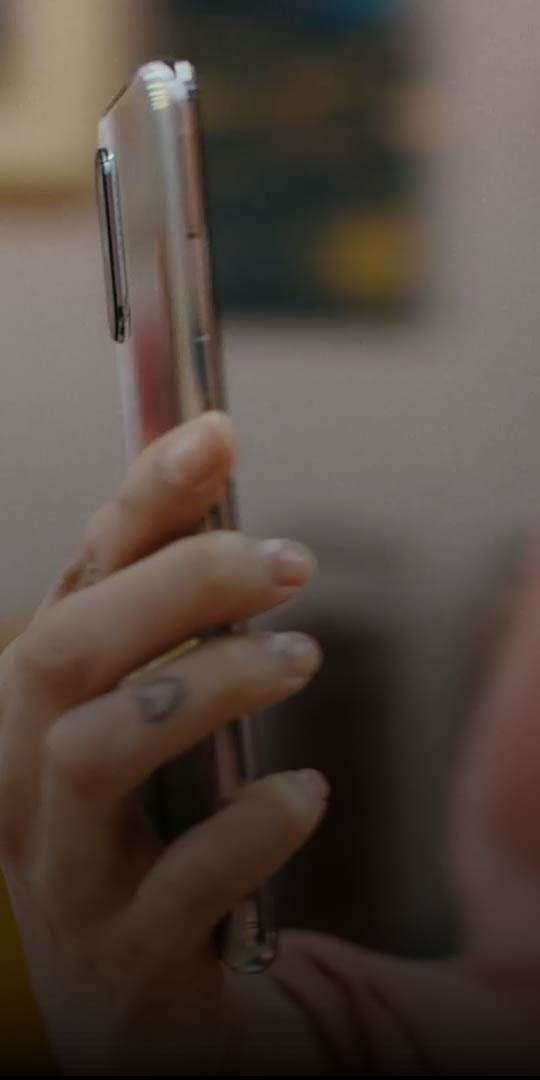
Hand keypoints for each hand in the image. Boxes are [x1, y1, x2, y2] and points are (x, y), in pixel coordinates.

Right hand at [0, 413, 327, 1074]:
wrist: (146, 1008)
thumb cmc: (153, 844)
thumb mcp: (153, 733)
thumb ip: (173, 641)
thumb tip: (227, 521)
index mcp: (35, 714)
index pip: (74, 583)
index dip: (140, 501)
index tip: (215, 432)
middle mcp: (23, 785)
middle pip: (59, 653)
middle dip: (175, 586)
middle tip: (288, 560)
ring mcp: (63, 877)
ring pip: (96, 752)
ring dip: (209, 685)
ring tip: (301, 657)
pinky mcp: (122, 961)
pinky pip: (178, 885)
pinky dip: (251, 825)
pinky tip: (304, 793)